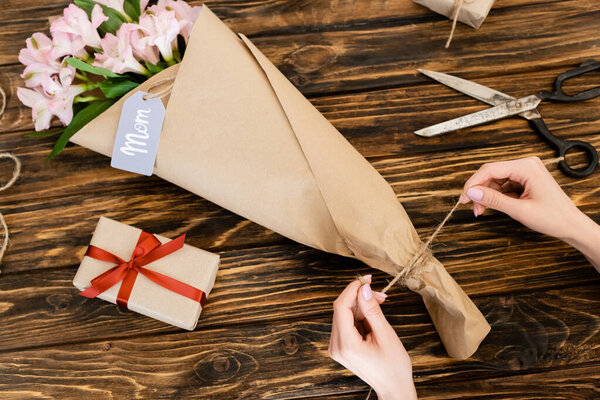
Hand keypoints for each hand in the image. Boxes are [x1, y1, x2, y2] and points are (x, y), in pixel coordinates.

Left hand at [329, 275, 416, 399]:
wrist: (394, 388)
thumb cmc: (393, 366)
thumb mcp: (385, 335)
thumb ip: (372, 310)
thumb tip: (363, 289)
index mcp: (346, 345)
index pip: (340, 307)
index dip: (352, 289)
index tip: (367, 279)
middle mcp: (336, 346)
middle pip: (341, 309)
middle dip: (359, 297)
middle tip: (380, 293)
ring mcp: (337, 347)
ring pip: (344, 315)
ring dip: (361, 306)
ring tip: (381, 304)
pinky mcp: (341, 347)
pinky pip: (347, 323)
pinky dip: (360, 316)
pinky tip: (374, 316)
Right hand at [459, 157, 584, 240]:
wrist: (571, 225)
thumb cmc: (554, 217)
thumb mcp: (519, 210)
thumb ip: (493, 200)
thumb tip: (472, 192)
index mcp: (527, 167)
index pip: (490, 169)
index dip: (473, 183)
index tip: (463, 197)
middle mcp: (526, 165)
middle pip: (491, 173)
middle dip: (479, 190)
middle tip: (471, 206)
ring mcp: (525, 172)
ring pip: (495, 180)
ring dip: (486, 195)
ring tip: (481, 210)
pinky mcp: (524, 180)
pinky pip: (503, 185)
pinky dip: (495, 196)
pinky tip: (492, 206)